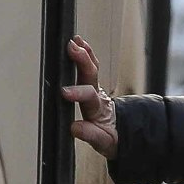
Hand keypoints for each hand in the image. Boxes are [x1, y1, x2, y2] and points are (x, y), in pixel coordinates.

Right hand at [61, 37, 116, 160]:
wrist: (120, 132)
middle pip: (91, 75)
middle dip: (82, 61)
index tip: (64, 91)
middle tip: (72, 48)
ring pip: (91, 67)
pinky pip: (90, 66)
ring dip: (83, 53)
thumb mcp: (103, 142)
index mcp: (98, 109)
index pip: (88, 96)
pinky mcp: (92, 85)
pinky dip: (85, 54)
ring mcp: (95, 89)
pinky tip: (78, 43)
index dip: (77, 92)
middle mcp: (97, 96)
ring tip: (75, 40)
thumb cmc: (109, 137)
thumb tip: (74, 127)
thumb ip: (90, 134)